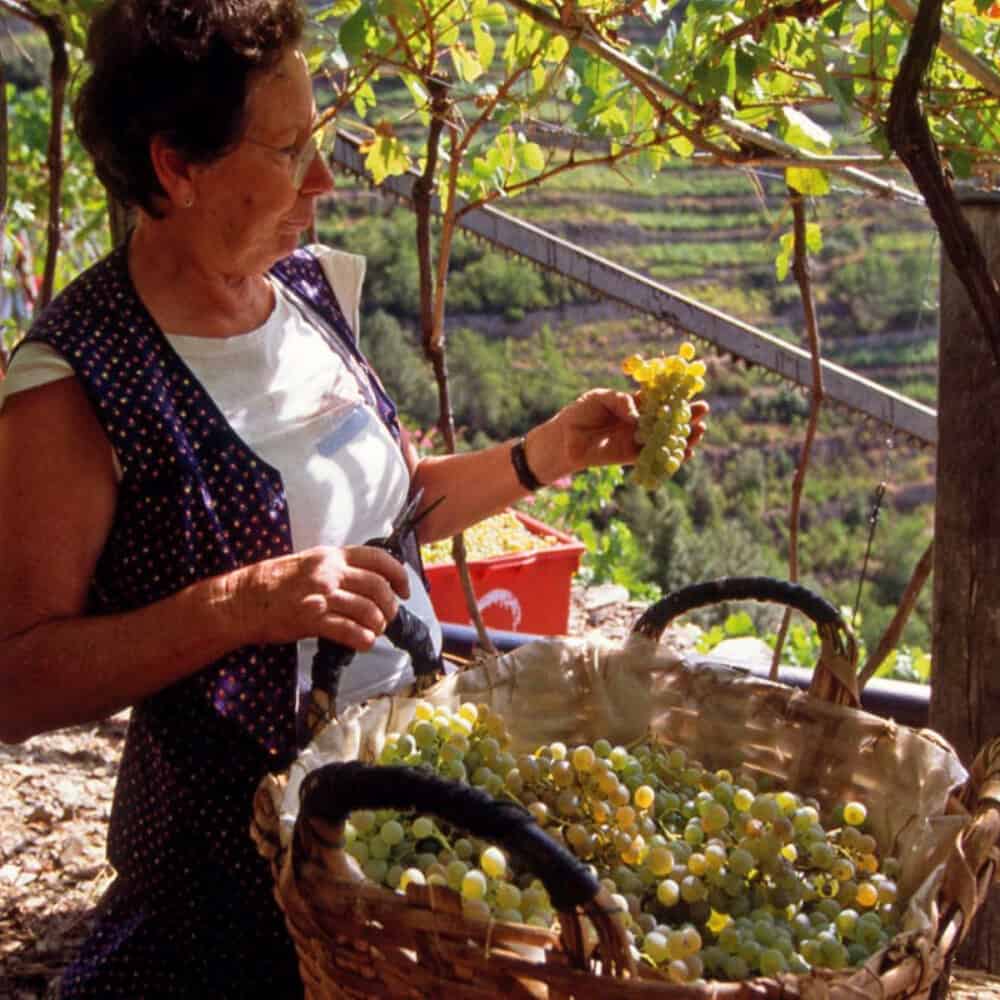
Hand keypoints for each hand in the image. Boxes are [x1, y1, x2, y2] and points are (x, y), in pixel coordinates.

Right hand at [234, 545, 410, 650]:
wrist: (242, 600)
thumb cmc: (274, 582)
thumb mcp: (309, 562)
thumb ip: (337, 567)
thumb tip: (367, 579)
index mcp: (331, 556)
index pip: (378, 559)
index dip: (398, 574)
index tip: (404, 589)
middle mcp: (329, 573)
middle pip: (379, 587)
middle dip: (391, 606)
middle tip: (388, 617)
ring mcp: (321, 596)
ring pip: (369, 611)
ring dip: (378, 624)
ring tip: (374, 631)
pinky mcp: (312, 620)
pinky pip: (350, 631)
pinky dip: (363, 639)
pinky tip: (364, 643)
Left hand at [527, 389, 709, 481]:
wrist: (564, 439)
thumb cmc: (580, 413)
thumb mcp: (600, 398)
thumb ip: (621, 401)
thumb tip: (639, 416)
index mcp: (634, 403)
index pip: (660, 398)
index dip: (676, 394)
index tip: (693, 389)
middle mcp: (640, 421)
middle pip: (669, 418)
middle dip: (687, 414)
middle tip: (703, 410)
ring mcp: (638, 439)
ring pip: (666, 438)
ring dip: (685, 435)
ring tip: (701, 430)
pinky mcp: (632, 456)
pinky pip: (655, 457)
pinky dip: (671, 456)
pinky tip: (687, 453)